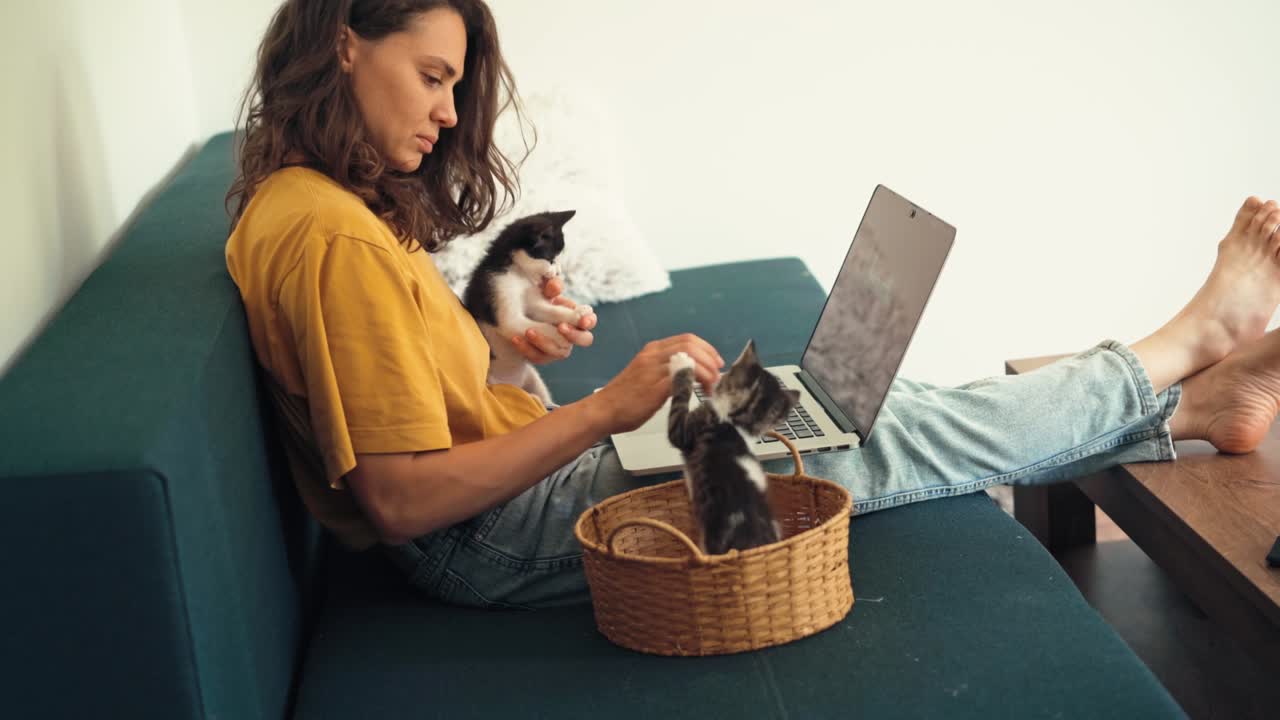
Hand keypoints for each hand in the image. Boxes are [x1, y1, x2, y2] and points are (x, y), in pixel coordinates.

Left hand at [510, 276, 597, 364]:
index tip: (582, 320)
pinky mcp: (544, 357)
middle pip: (585, 339)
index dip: (589, 320)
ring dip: (545, 341)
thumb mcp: (543, 293)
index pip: (590, 320)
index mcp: (576, 317)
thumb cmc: (535, 302)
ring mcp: (559, 348)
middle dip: (574, 335)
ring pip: (560, 351)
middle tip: (561, 327)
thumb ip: (551, 287)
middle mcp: (572, 335)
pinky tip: (516, 338)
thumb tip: (555, 286)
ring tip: (528, 331)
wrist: (514, 320)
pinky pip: (538, 357)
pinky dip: (527, 348)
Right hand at [588, 334, 724, 434]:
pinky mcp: (654, 386)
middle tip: (717, 375)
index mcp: (652, 350)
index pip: (687, 339)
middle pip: (691, 344)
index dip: (707, 348)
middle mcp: (653, 355)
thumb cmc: (624, 399)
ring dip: (707, 371)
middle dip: (710, 358)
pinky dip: (697, 382)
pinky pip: (682, 376)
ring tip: (711, 386)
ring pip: (690, 357)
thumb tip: (692, 375)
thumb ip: (667, 371)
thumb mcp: (647, 376)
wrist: (603, 411)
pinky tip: (701, 392)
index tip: (716, 362)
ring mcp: (653, 369)